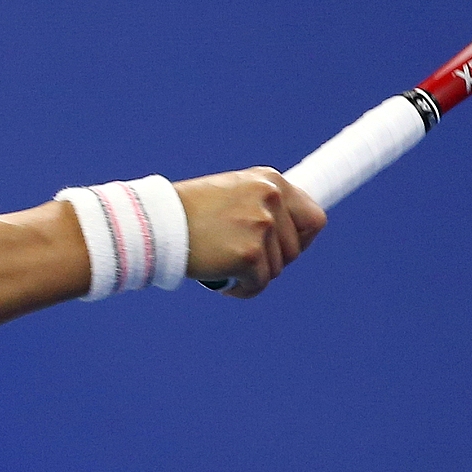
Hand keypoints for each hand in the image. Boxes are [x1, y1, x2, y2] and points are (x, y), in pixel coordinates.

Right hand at [175, 168, 325, 297]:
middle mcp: (271, 198)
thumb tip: (294, 232)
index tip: (286, 250)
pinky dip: (241, 289)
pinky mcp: (249, 254)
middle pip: (294, 250)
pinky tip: (221, 281)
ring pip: (276, 269)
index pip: (314, 217)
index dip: (303, 239)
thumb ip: (262, 206)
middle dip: (271, 261)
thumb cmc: (189, 212)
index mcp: (270, 181)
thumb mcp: (233, 194)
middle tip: (242, 260)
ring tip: (224, 265)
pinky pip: (258, 285)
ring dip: (253, 275)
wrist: (156, 222)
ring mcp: (262, 225)